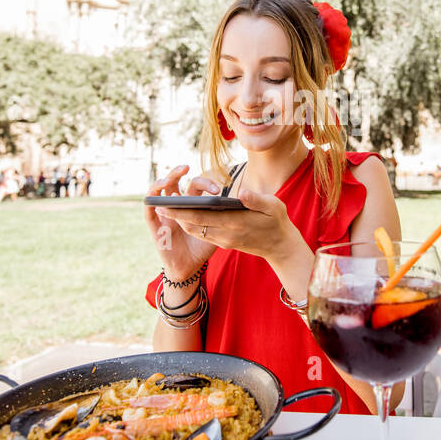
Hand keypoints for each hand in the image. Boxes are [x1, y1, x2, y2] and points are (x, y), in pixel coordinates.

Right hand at [145, 165, 219, 279]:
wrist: (188, 268)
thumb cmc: (202, 248)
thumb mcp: (216, 231)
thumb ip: (222, 217)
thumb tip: (238, 204)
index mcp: (191, 203)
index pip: (195, 185)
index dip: (204, 183)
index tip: (217, 189)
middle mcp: (175, 205)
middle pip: (174, 181)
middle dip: (177, 171)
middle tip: (186, 167)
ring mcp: (163, 213)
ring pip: (158, 190)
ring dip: (161, 181)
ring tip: (167, 179)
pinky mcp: (154, 225)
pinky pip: (149, 209)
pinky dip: (152, 201)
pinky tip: (158, 197)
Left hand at [153, 185, 304, 266]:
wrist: (281, 247)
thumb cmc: (278, 222)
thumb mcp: (274, 207)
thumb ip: (257, 200)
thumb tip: (243, 193)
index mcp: (235, 224)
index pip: (202, 217)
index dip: (182, 211)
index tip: (166, 204)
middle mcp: (226, 235)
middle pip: (195, 225)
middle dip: (176, 216)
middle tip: (159, 205)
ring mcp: (225, 240)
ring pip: (197, 231)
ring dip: (182, 221)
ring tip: (168, 209)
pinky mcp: (225, 243)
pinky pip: (204, 234)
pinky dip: (192, 226)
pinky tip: (185, 216)